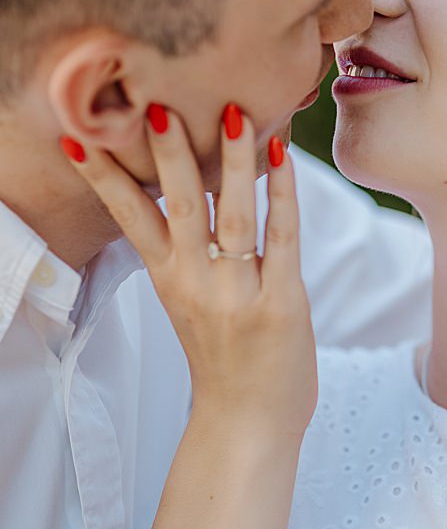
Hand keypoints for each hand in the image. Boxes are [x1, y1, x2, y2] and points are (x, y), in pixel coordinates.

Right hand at [64, 104, 315, 442]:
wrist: (249, 425)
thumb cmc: (227, 359)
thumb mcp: (191, 304)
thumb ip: (191, 256)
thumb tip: (190, 202)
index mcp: (169, 279)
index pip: (130, 217)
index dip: (105, 178)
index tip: (80, 137)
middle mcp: (197, 283)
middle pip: (177, 205)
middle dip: (167, 154)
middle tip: (157, 103)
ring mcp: (238, 293)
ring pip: (231, 214)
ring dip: (230, 161)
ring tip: (230, 112)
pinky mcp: (282, 302)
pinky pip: (283, 237)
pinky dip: (283, 195)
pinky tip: (283, 156)